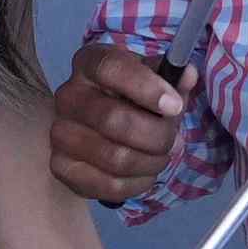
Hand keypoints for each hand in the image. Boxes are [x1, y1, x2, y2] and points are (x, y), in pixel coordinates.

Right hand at [51, 38, 190, 206]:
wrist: (100, 129)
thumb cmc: (133, 99)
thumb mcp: (154, 81)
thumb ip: (172, 79)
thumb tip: (187, 76)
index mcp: (90, 63)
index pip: (111, 68)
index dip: (146, 87)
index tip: (174, 106)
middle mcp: (68, 95)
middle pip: (114, 119)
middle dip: (157, 136)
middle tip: (173, 141)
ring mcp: (60, 132)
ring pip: (115, 157)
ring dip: (151, 162)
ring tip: (160, 157)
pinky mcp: (61, 167)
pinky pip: (109, 184)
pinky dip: (138, 183)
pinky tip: (144, 173)